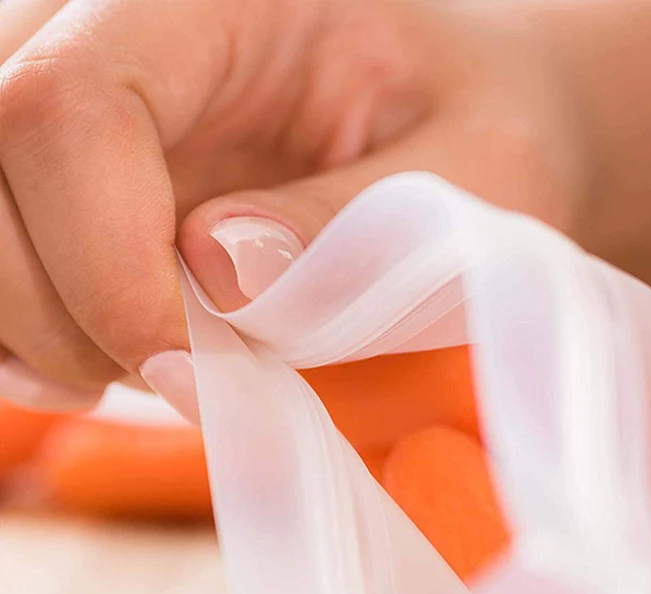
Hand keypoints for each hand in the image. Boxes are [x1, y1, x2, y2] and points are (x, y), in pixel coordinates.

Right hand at [0, 0, 581, 416]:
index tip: (182, 368)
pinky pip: (3, 245)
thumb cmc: (484, 133)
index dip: (101, 260)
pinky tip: (106, 357)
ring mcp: (95, 92)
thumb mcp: (471, 177)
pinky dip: (26, 327)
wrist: (461, 120)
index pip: (73, 103)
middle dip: (54, 308)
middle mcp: (127, 27)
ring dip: (32, 324)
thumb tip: (212, 273)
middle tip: (171, 381)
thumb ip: (350, 225)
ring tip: (145, 369)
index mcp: (224, 0)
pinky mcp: (86, 171)